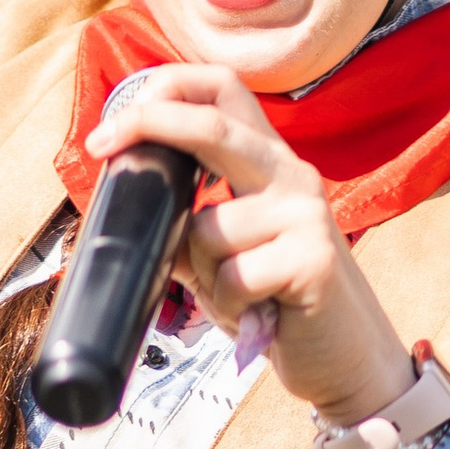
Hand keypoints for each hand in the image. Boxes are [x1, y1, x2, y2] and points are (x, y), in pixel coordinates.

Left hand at [85, 66, 417, 424]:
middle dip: (150, 124)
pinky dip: (228, 305)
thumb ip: (186, 225)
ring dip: (203, 274)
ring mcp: (305, 214)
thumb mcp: (224, 255)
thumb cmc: (280, 301)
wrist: (348, 359)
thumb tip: (129, 210)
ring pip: (206, 228)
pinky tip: (258, 313)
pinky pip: (231, 277)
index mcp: (267, 162)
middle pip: (212, 126)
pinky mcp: (314, 259)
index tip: (112, 125)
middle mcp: (290, 176)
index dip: (166, 89)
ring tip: (239, 295)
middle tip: (101, 146)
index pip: (223, 90)